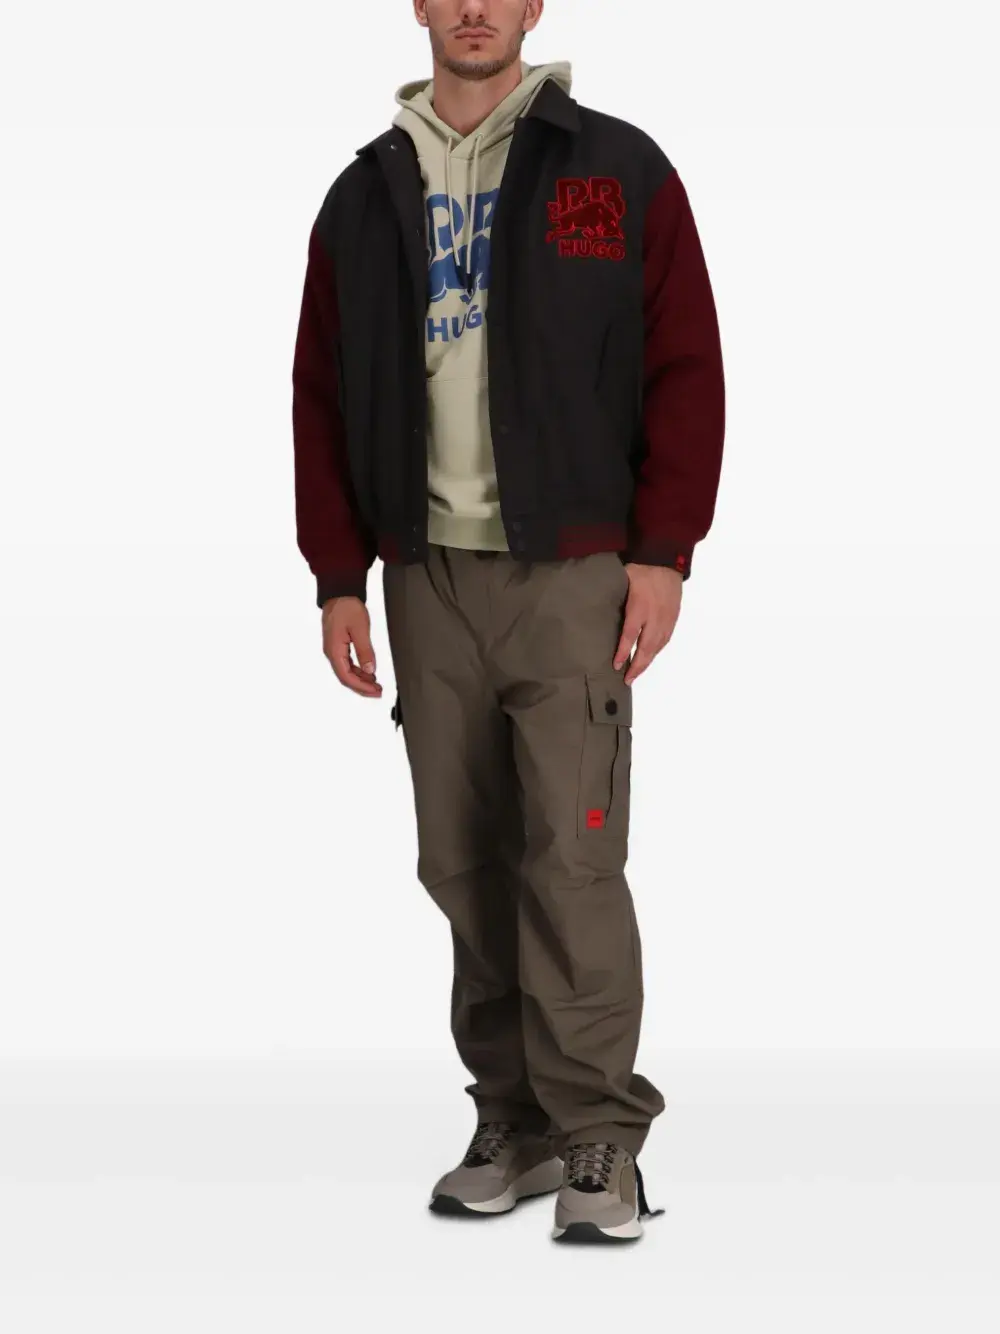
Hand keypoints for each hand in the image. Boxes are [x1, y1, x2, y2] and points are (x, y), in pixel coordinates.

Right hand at [321, 596, 383, 697]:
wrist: (339, 592)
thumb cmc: (347, 606)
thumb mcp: (360, 629)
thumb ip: (365, 651)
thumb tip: (370, 670)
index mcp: (334, 650)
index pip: (347, 677)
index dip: (362, 687)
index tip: (375, 691)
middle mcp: (331, 653)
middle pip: (345, 678)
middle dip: (362, 687)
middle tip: (378, 692)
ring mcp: (333, 649)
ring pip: (346, 672)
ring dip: (361, 680)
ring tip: (376, 684)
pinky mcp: (338, 645)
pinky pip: (346, 664)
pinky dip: (358, 671)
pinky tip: (368, 673)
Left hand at [613, 564, 682, 684]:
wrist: (665, 558)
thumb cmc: (639, 567)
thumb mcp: (622, 582)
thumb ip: (614, 600)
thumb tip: (598, 614)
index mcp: (639, 607)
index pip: (630, 636)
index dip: (622, 652)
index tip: (616, 666)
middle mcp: (655, 616)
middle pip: (647, 647)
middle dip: (637, 666)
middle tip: (628, 680)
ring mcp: (666, 617)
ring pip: (658, 646)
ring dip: (648, 661)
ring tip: (638, 673)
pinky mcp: (674, 616)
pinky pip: (666, 638)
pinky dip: (658, 650)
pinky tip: (651, 657)